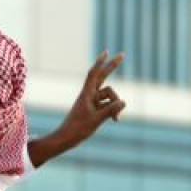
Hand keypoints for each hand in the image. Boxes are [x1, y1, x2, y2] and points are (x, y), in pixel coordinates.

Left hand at [28, 51, 125, 166]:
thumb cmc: (78, 129)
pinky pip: (109, 105)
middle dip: (112, 67)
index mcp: (86, 95)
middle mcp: (89, 95)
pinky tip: (116, 121)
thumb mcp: (97, 120)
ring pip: (111, 97)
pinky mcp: (95, 109)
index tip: (106, 52)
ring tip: (115, 119)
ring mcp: (93, 102)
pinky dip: (114, 111)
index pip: (94, 75)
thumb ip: (111, 110)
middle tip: (122, 54)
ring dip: (116, 106)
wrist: (67, 138)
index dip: (100, 63)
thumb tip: (124, 102)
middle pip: (102, 77)